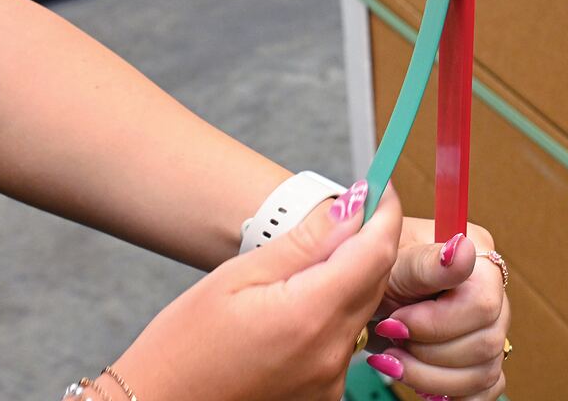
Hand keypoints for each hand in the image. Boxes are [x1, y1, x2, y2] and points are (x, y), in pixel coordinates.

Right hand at [108, 180, 400, 400]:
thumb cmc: (184, 345)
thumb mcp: (237, 276)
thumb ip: (303, 244)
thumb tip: (350, 208)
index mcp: (309, 316)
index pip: (376, 251)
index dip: (383, 213)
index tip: (377, 187)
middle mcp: (330, 354)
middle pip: (376, 280)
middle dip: (370, 241)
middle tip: (348, 211)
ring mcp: (330, 381)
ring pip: (363, 310)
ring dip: (351, 278)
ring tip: (309, 263)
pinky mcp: (324, 396)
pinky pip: (345, 341)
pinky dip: (334, 314)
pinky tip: (299, 305)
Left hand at [365, 218, 509, 400]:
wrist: (366, 295)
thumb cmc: (379, 270)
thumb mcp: (393, 261)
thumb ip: (428, 261)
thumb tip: (462, 248)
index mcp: (479, 260)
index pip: (482, 305)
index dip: (436, 323)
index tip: (396, 320)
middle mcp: (493, 294)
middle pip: (486, 344)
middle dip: (428, 352)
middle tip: (391, 338)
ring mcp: (491, 329)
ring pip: (484, 372)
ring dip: (430, 377)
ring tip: (395, 359)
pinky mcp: (482, 360)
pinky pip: (484, 390)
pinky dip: (451, 394)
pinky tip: (419, 380)